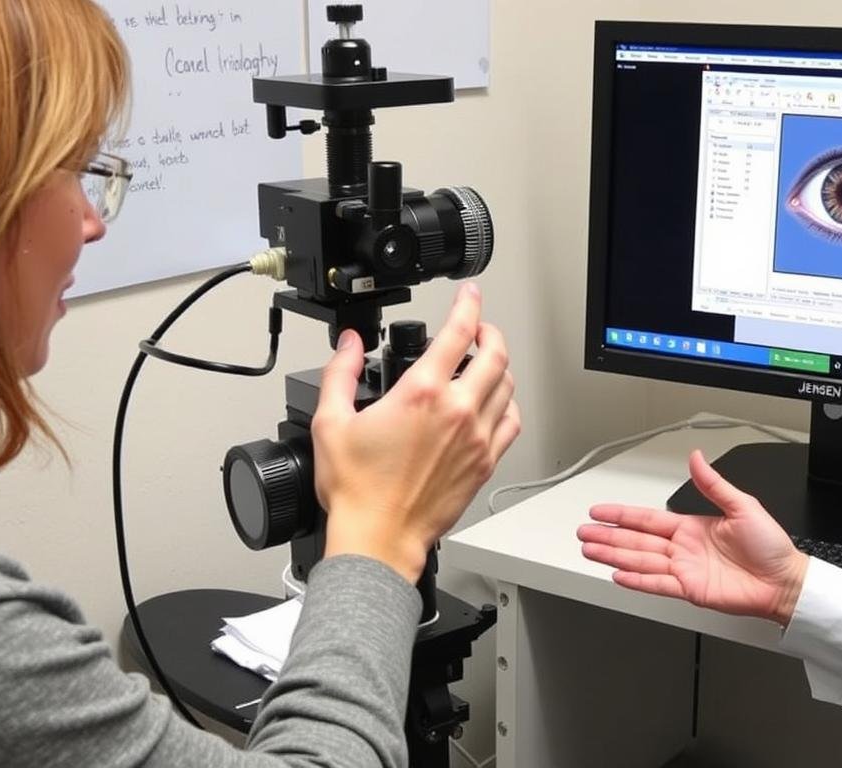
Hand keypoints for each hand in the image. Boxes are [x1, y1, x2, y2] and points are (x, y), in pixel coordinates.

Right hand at [311, 283, 520, 582]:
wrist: (379, 538)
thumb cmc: (357, 490)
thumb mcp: (330, 422)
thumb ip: (339, 373)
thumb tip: (348, 344)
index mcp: (422, 393)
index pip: (459, 331)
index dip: (468, 304)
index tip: (469, 295)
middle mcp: (457, 411)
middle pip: (496, 354)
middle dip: (490, 332)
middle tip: (479, 327)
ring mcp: (476, 438)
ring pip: (507, 386)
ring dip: (499, 366)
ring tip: (484, 362)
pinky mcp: (485, 463)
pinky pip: (511, 422)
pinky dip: (507, 404)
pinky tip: (494, 403)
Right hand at [577, 450, 807, 625]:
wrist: (784, 580)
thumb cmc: (770, 546)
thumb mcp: (742, 505)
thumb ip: (714, 484)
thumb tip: (697, 458)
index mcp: (692, 527)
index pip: (648, 518)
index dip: (622, 515)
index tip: (600, 511)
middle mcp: (684, 548)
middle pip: (637, 540)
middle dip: (609, 536)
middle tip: (583, 532)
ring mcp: (685, 570)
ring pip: (641, 561)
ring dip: (614, 555)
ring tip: (590, 550)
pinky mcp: (690, 590)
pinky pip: (657, 584)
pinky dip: (637, 580)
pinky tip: (618, 574)